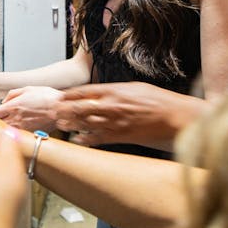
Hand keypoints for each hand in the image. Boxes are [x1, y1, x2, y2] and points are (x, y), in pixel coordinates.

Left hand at [0, 86, 61, 131]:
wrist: (62, 108)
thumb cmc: (48, 97)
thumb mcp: (27, 89)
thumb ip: (12, 94)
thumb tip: (4, 100)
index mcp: (13, 106)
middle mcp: (16, 118)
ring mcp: (22, 128)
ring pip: (4, 131)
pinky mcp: (29, 133)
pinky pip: (16, 135)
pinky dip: (11, 134)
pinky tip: (11, 132)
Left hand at [55, 82, 205, 145]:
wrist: (174, 116)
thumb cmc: (157, 99)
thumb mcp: (134, 87)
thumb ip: (116, 90)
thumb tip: (102, 93)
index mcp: (115, 90)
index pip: (85, 91)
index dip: (69, 94)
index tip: (59, 96)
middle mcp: (112, 105)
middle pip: (80, 107)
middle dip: (65, 109)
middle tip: (53, 111)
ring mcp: (115, 122)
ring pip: (86, 123)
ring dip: (72, 124)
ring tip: (60, 124)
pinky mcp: (121, 136)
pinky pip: (98, 139)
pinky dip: (86, 140)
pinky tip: (77, 140)